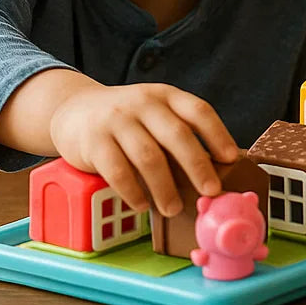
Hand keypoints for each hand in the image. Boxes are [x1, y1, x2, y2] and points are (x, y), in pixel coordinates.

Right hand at [49, 83, 237, 216]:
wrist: (74, 110)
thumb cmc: (126, 119)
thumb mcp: (154, 113)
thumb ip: (177, 132)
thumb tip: (214, 170)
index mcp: (165, 96)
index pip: (198, 110)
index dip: (218, 134)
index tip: (231, 158)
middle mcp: (143, 103)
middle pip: (176, 135)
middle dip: (197, 165)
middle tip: (211, 191)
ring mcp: (117, 120)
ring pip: (148, 156)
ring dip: (164, 187)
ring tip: (174, 208)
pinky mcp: (94, 141)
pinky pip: (117, 170)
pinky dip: (132, 192)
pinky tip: (141, 205)